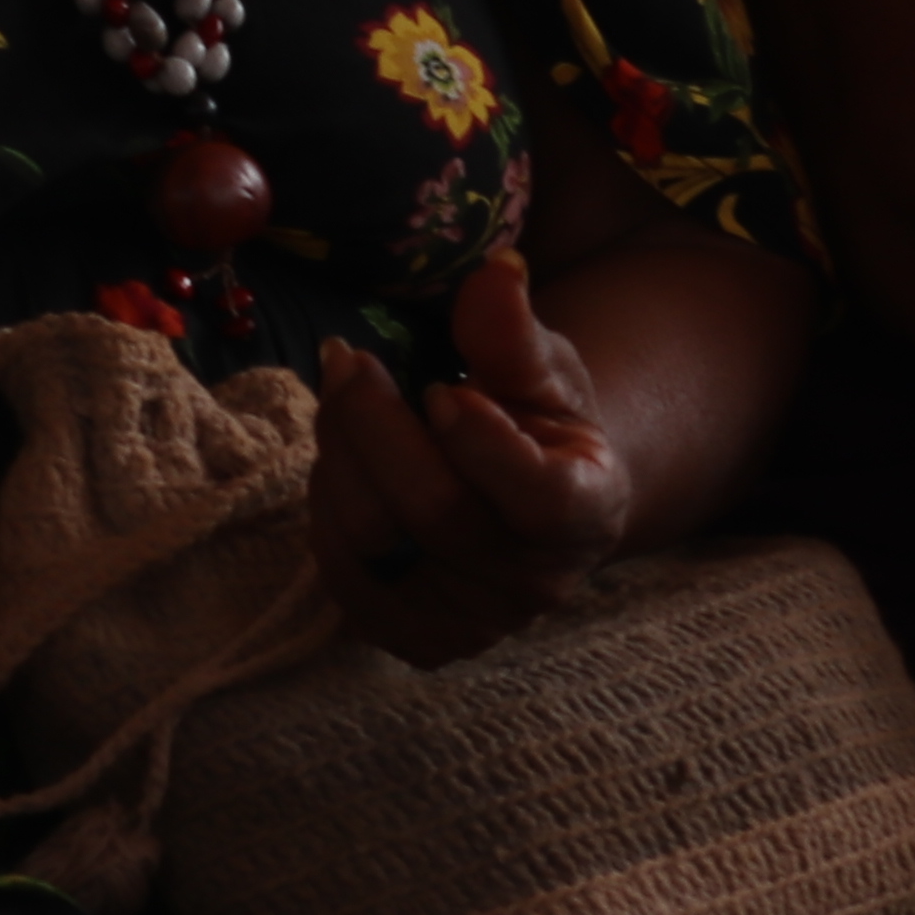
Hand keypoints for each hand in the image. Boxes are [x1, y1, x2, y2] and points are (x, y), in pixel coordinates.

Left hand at [311, 252, 635, 664]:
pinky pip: (340, 572)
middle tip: (348, 360)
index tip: (442, 385)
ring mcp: (471, 624)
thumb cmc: (537, 422)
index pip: (537, 495)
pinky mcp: (410, 640)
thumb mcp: (540, 369)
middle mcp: (535, 584)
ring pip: (371, 541)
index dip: (479, 440)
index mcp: (588, 513)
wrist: (526, 501)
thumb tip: (495, 274)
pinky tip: (344, 463)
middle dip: (371, 423)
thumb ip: (513, 331)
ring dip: (337, 456)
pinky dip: (327, 506)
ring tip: (344, 402)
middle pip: (432, 511)